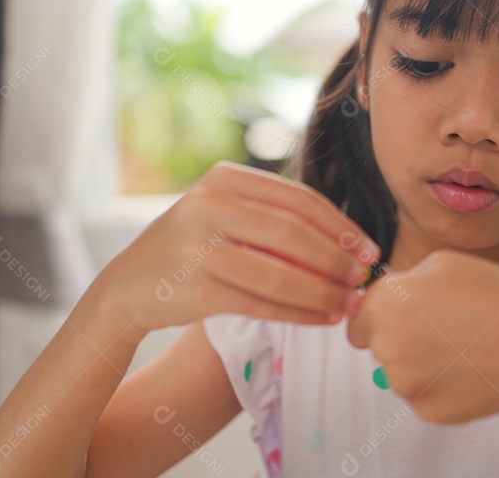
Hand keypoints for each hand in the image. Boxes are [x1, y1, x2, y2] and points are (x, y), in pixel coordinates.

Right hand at [94, 161, 380, 335]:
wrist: (129, 286)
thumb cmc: (193, 249)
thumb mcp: (223, 214)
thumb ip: (272, 216)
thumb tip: (349, 241)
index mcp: (223, 178)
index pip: (297, 199)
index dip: (340, 226)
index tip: (369, 250)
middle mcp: (207, 205)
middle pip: (292, 234)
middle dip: (337, 260)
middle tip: (363, 280)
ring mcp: (198, 247)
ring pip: (280, 273)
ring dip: (323, 293)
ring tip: (348, 305)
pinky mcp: (195, 289)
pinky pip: (261, 304)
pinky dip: (298, 314)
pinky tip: (322, 320)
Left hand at [346, 250, 498, 423]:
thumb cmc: (497, 299)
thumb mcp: (446, 264)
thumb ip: (406, 279)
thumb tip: (389, 294)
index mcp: (384, 304)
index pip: (357, 322)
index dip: (378, 320)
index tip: (400, 321)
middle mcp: (385, 344)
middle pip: (379, 348)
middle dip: (402, 341)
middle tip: (444, 332)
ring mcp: (404, 382)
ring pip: (401, 374)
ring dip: (421, 366)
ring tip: (464, 349)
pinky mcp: (426, 410)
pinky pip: (424, 397)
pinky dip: (442, 388)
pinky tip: (470, 372)